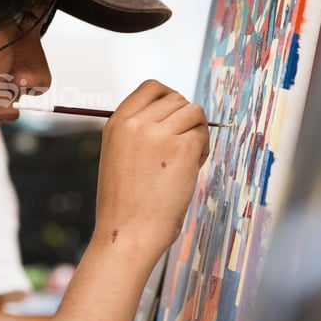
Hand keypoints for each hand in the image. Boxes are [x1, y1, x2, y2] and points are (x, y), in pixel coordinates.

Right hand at [94, 80, 209, 255]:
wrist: (127, 232)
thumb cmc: (125, 202)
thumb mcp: (118, 154)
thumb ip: (139, 130)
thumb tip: (173, 111)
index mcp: (117, 122)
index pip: (151, 87)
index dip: (169, 97)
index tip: (175, 115)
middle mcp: (136, 123)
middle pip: (177, 98)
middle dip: (186, 118)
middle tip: (183, 145)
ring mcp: (159, 134)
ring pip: (194, 112)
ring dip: (197, 132)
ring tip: (186, 159)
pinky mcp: (181, 149)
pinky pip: (203, 136)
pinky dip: (202, 151)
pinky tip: (189, 170)